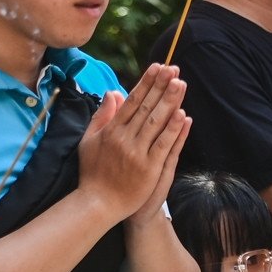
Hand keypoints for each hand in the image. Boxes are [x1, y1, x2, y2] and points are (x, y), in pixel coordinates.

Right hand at [77, 64, 188, 219]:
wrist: (98, 204)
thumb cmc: (92, 172)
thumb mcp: (89, 140)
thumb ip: (102, 116)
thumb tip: (113, 92)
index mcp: (111, 131)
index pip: (132, 101)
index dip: (146, 83)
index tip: (158, 68)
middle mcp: (124, 139)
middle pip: (146, 107)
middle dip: (160, 86)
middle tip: (173, 69)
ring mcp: (137, 153)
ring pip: (156, 122)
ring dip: (169, 101)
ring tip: (180, 83)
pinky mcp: (149, 168)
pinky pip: (163, 145)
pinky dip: (173, 129)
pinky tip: (182, 114)